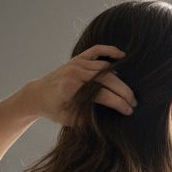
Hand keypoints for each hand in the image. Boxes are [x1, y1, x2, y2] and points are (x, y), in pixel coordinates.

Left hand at [23, 44, 137, 126]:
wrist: (37, 94)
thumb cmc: (53, 109)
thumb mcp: (69, 120)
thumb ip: (87, 120)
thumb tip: (111, 121)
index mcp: (71, 87)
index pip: (102, 94)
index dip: (118, 103)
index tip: (129, 111)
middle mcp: (75, 71)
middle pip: (107, 80)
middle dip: (124, 92)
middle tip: (134, 103)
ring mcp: (77, 62)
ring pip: (106, 68)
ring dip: (121, 80)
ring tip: (130, 92)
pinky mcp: (78, 58)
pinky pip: (97, 50)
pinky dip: (110, 51)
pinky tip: (122, 56)